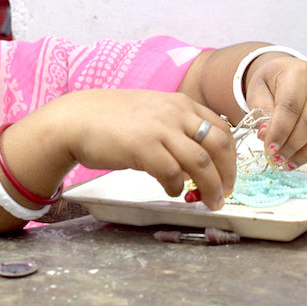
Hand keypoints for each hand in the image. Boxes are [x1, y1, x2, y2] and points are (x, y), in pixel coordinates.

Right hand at [47, 89, 236, 208]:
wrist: (75, 120)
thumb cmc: (110, 119)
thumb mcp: (151, 113)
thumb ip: (175, 129)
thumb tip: (194, 160)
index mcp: (180, 103)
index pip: (221, 129)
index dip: (231, 157)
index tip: (228, 174)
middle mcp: (175, 113)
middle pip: (219, 146)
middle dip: (227, 174)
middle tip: (225, 193)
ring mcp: (160, 129)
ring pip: (201, 163)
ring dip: (210, 187)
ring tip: (209, 202)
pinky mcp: (144, 148)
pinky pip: (173, 174)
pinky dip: (177, 188)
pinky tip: (171, 191)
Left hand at [244, 54, 306, 166]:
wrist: (290, 71)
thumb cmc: (273, 82)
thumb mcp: (259, 90)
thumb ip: (261, 112)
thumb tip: (265, 136)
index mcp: (299, 73)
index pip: (291, 106)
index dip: (280, 131)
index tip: (269, 149)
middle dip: (292, 146)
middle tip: (276, 159)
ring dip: (306, 153)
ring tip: (287, 163)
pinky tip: (302, 158)